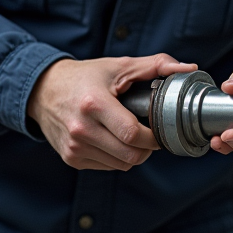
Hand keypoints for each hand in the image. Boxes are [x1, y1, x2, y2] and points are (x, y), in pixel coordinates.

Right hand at [29, 54, 195, 170]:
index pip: (134, 135)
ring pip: (122, 165)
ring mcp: (74, 148)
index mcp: (94, 104)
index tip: (159, 128)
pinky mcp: (71, 159)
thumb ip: (157, 65)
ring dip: (133, 153)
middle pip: (131, 155)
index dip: (154, 137)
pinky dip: (116, 156)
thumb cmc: (85, 76)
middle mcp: (81, 130)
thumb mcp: (119, 65)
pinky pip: (107, 167)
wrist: (43, 90)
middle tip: (149, 132)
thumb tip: (189, 69)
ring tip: (130, 133)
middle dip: (147, 148)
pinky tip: (112, 138)